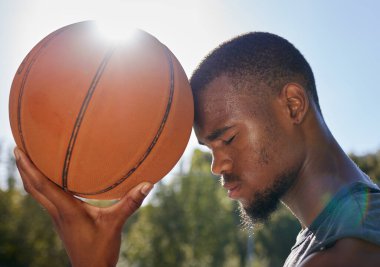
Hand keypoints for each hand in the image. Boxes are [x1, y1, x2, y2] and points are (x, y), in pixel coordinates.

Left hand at [14, 147, 152, 266]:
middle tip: (17, 148)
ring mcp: (58, 218)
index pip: (42, 186)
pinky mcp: (62, 221)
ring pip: (37, 194)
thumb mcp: (116, 224)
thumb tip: (148, 184)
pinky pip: (45, 199)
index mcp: (67, 210)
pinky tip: (48, 180)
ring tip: (27, 160)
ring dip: (29, 177)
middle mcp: (58, 212)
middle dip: (23, 168)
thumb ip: (130, 203)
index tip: (18, 150)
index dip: (29, 168)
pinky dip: (40, 186)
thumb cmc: (101, 250)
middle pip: (33, 188)